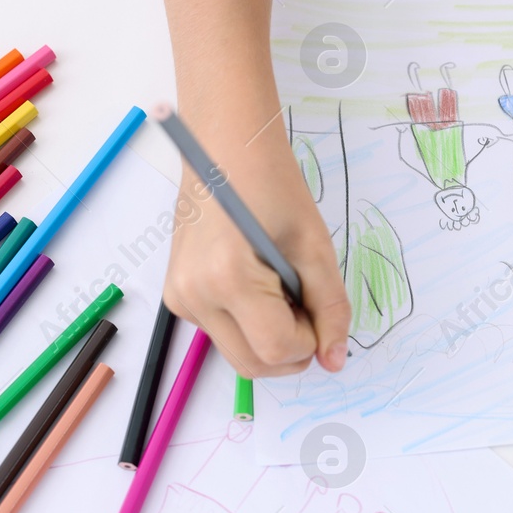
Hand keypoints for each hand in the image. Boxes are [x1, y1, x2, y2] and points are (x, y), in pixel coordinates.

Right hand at [163, 140, 349, 378]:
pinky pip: (222, 333)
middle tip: (306, 302)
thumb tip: (334, 361)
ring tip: (283, 288)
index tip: (320, 310)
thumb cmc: (272, 185)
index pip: (275, 349)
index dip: (309, 341)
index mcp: (227, 279)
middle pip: (252, 364)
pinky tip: (261, 284)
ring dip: (271, 337)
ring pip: (238, 353)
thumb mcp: (314, 246)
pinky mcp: (177, 295)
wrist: (224, 149)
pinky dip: (250, 325)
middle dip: (290, 347)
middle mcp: (193, 296)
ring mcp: (180, 298)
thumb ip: (329, 307)